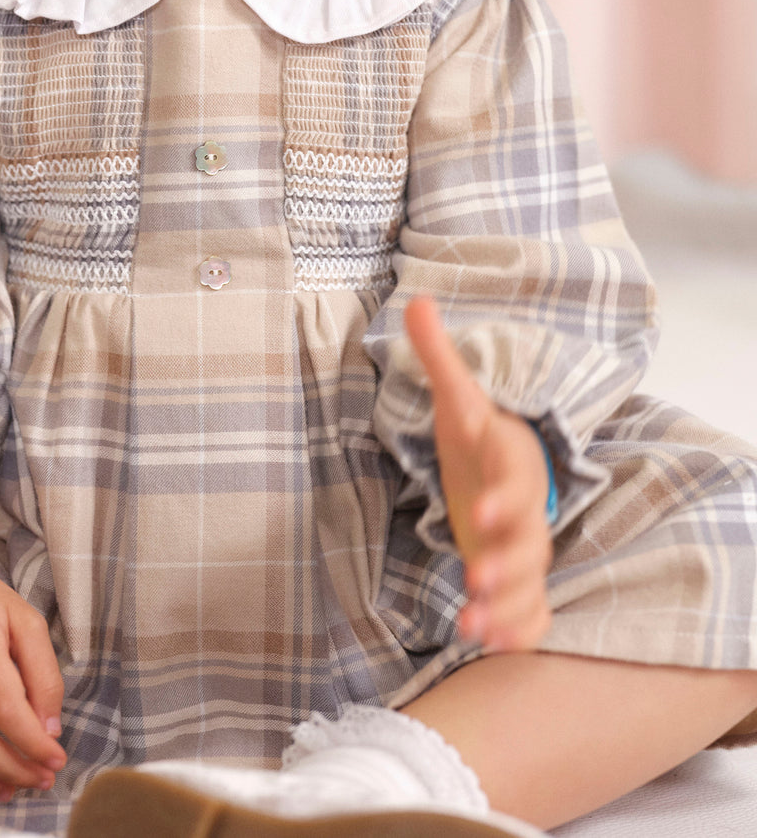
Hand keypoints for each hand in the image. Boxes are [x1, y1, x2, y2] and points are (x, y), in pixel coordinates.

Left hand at [403, 294, 552, 651]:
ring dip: (506, 607)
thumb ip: (439, 357)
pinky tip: (489, 644)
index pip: (514, 481)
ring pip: (527, 584)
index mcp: (513, 465)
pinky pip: (530, 611)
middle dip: (507, 564)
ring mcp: (523, 549)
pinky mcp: (517, 580)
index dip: (502, 499)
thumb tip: (415, 301)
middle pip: (528, 542)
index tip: (479, 514)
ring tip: (472, 627)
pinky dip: (516, 630)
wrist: (507, 471)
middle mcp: (525, 512)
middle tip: (478, 581)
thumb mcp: (460, 400)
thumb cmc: (479, 438)